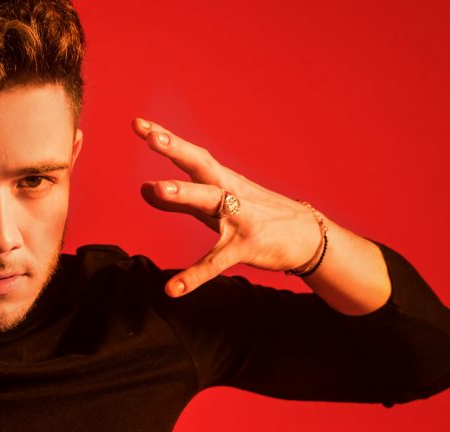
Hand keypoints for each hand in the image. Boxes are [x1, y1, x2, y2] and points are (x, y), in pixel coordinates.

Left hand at [132, 118, 323, 297]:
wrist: (310, 238)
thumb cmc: (257, 216)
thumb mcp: (217, 206)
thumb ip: (179, 201)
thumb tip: (143, 189)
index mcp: (222, 180)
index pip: (191, 155)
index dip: (166, 139)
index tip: (139, 124)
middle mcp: (231, 192)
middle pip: (202, 165)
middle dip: (177, 149)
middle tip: (151, 136)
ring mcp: (240, 218)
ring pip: (212, 202)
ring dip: (186, 194)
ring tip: (158, 188)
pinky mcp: (246, 247)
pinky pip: (216, 262)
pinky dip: (194, 276)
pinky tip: (173, 289)